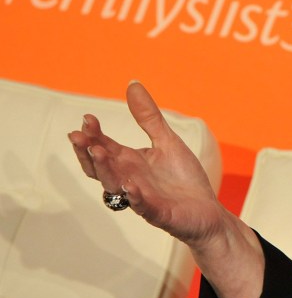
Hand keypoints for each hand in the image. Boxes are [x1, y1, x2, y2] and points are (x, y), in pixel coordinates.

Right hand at [67, 81, 225, 246]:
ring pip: (115, 185)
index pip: (105, 147)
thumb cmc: (184, 178)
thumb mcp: (167, 141)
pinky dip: (135, 197)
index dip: (93, 134)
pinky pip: (143, 207)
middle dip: (88, 152)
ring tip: (99, 152)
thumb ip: (148, 117)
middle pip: (100, 167)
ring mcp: (142, 198)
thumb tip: (132, 83)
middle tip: (78, 136)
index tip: (87, 119)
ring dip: (106, 169)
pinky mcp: (159, 213)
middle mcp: (130, 179)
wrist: (207, 211)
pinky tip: (131, 185)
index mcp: (131, 162)